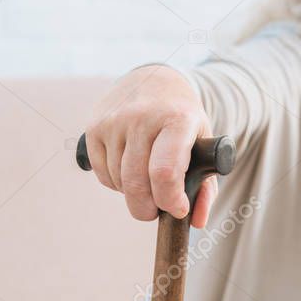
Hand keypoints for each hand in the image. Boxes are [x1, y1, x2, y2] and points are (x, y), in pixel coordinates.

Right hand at [83, 65, 217, 227]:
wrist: (154, 79)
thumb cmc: (183, 118)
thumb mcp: (204, 142)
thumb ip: (206, 185)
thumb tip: (196, 221)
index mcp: (177, 120)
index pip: (165, 172)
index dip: (170, 200)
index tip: (178, 210)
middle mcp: (142, 118)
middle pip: (136, 183)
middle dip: (147, 209)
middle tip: (157, 210)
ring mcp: (115, 122)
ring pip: (119, 182)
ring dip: (133, 194)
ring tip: (147, 180)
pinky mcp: (94, 128)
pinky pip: (102, 174)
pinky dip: (116, 182)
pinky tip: (130, 168)